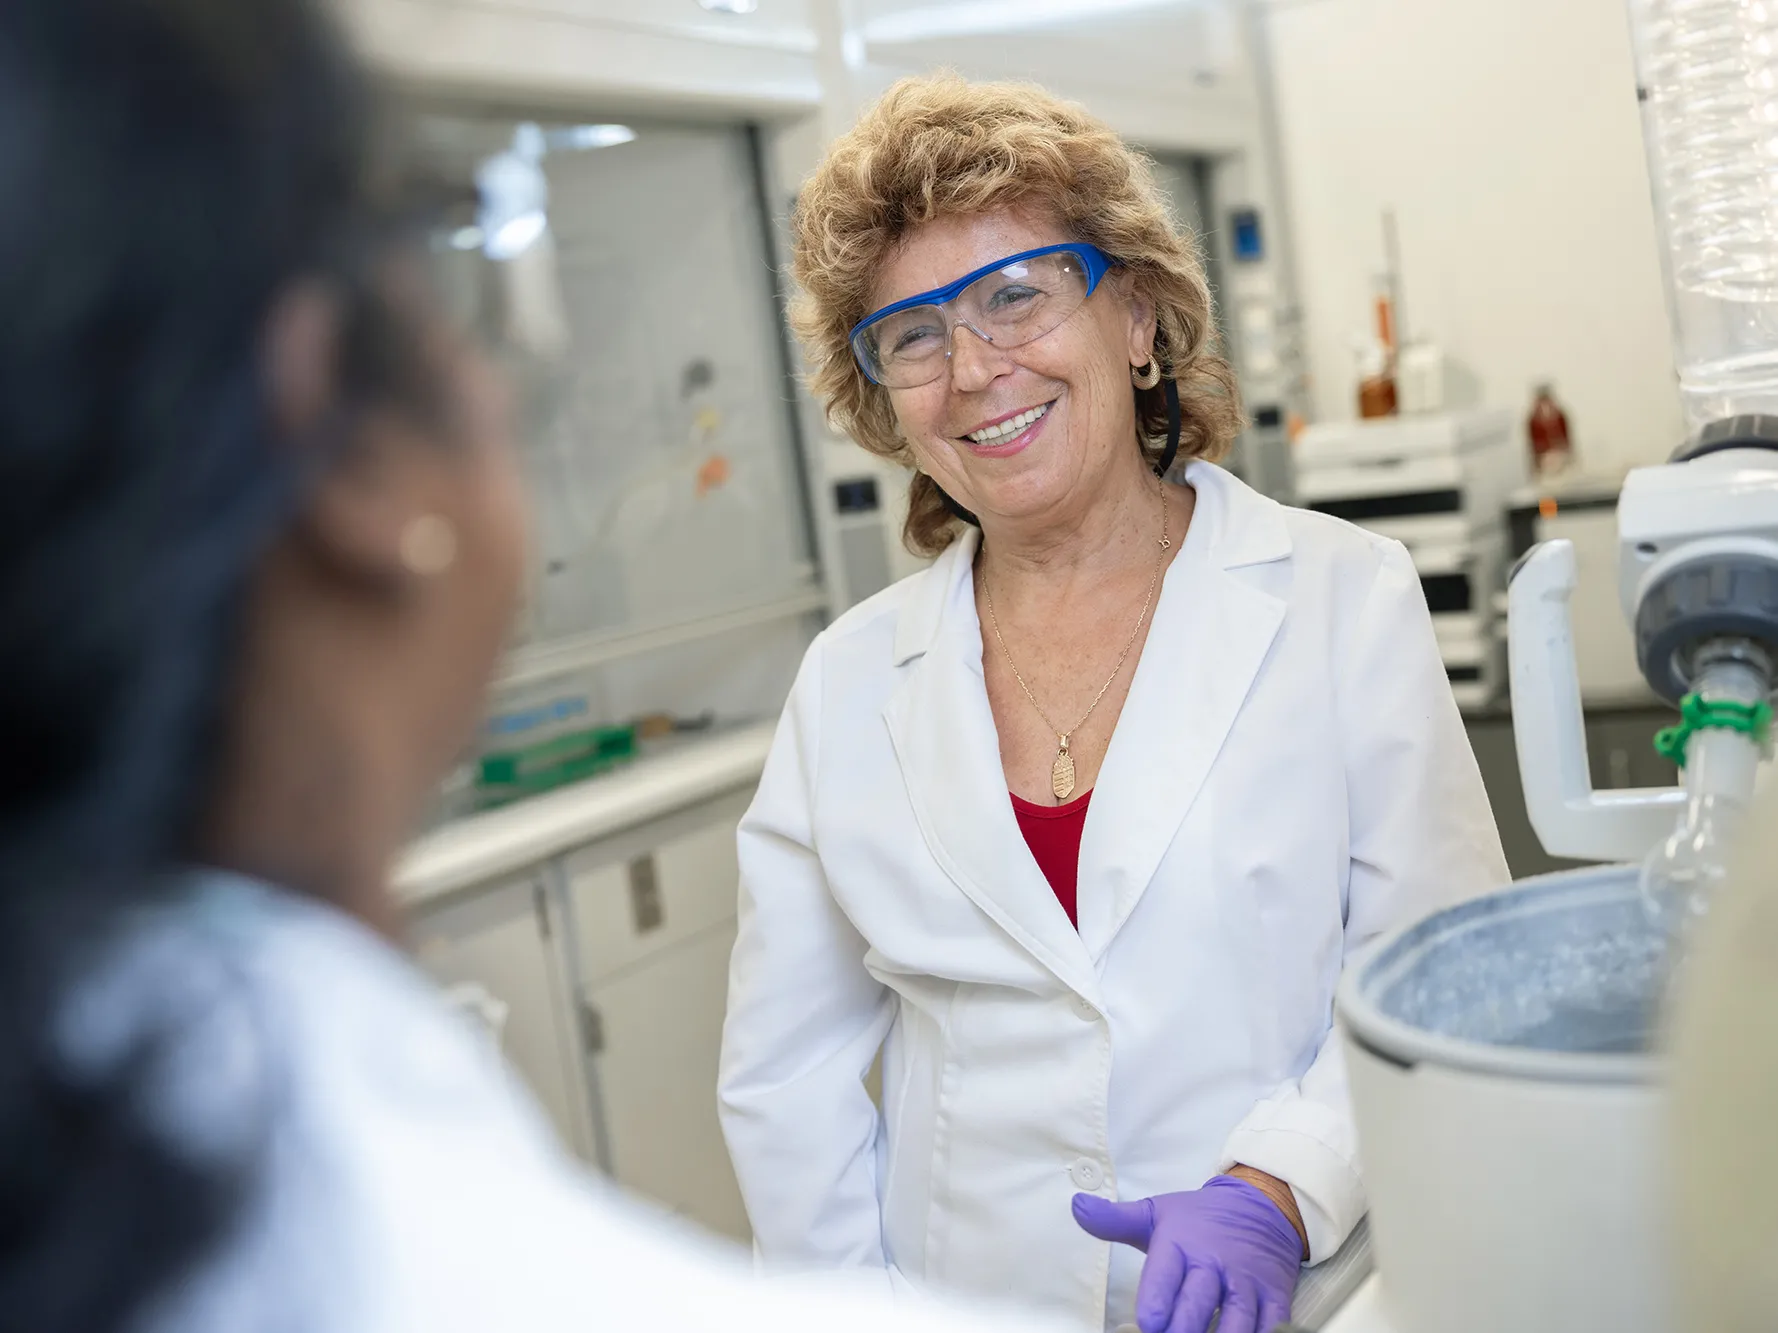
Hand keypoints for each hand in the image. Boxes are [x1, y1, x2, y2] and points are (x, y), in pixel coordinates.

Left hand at [1072, 1177, 1300, 1332]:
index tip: (1149, 1322)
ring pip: (1237, 1323)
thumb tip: (1076, 1208)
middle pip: (1198, 1304)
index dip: (1157, 1300)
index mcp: (1181, 1244)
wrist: (1260, 1207)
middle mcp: (1215, 1264)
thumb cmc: (1198, 1220)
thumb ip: (1115, 1220)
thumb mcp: (1156, 1213)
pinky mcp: (1275, 1299)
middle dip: (1182, 1330)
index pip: (1166, 1273)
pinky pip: (1272, 1328)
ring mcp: (1247, 1284)